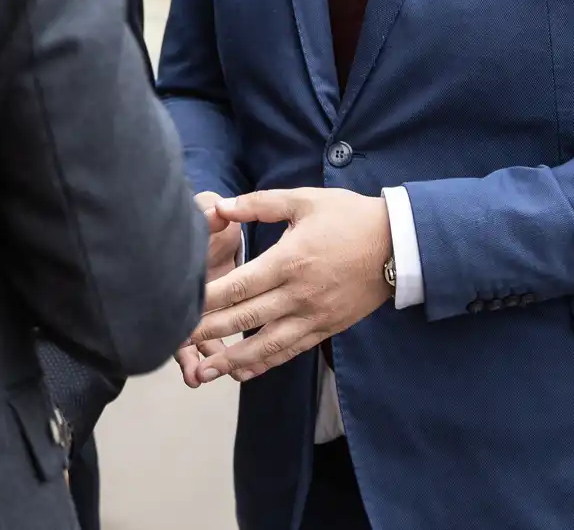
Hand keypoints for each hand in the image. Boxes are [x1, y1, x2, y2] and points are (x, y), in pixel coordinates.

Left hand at [188, 187, 391, 384]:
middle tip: (175, 342)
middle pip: (245, 319)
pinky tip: (243, 373)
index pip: (238, 286)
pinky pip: (291, 351)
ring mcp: (313, 315)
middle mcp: (298, 294)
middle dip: (207, 332)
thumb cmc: (350, 217)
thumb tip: (222, 207)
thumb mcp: (305, 200)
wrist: (399, 244)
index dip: (206, 300)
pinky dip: (265, 364)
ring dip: (232, 361)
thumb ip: (261, 203)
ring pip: (266, 345)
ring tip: (203, 372)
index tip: (179, 307)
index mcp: (289, 260)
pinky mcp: (326, 327)